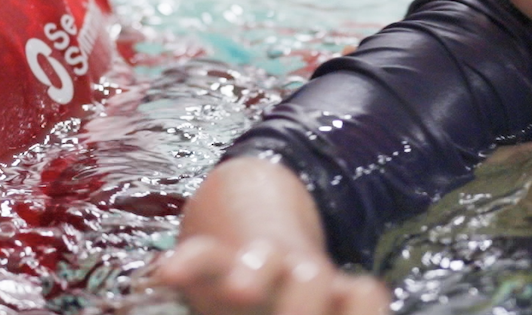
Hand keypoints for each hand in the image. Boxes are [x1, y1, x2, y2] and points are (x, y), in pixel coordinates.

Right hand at [152, 235, 386, 314]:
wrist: (256, 225)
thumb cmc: (291, 296)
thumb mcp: (318, 301)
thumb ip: (336, 305)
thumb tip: (348, 297)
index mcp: (333, 297)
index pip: (362, 298)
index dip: (360, 311)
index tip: (352, 308)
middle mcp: (301, 279)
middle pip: (312, 279)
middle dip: (304, 304)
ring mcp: (261, 265)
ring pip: (266, 259)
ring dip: (256, 273)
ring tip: (241, 290)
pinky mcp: (219, 259)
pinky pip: (205, 254)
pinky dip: (190, 260)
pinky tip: (170, 272)